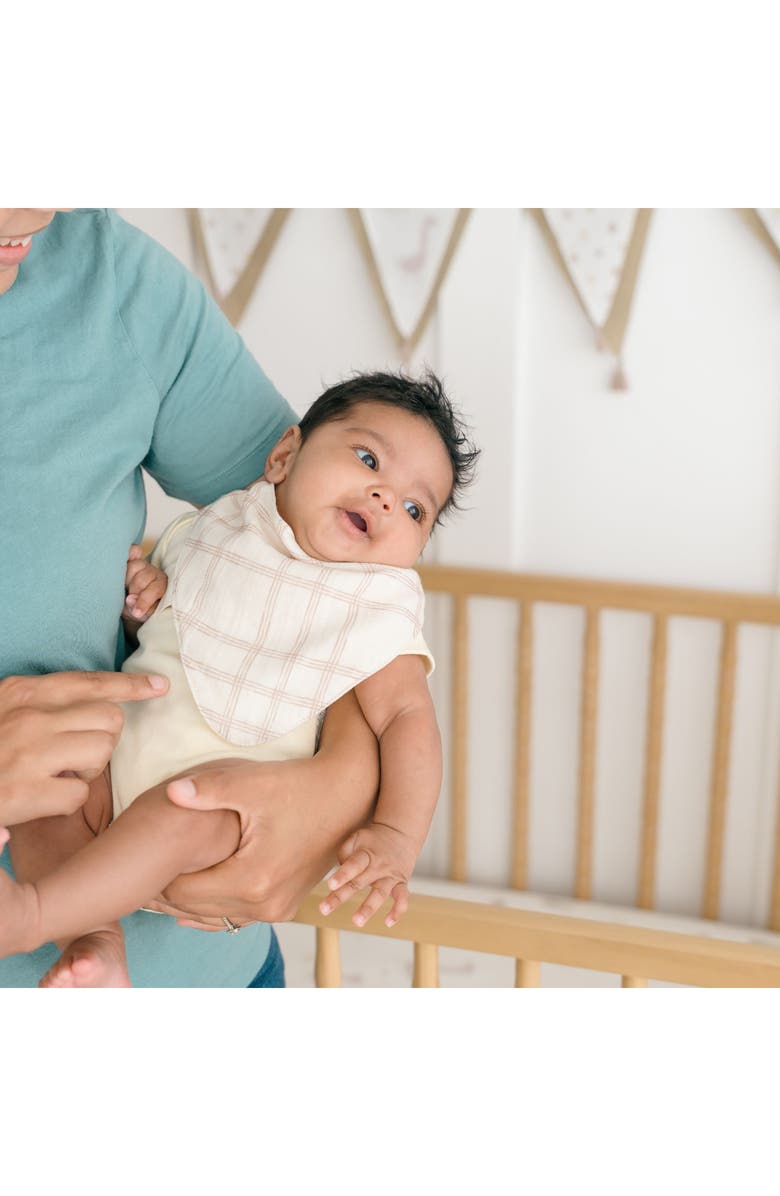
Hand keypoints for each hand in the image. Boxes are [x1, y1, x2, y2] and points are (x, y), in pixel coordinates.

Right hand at [0, 670, 168, 824]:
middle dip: (102, 740)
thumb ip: (44, 704)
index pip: (90, 681)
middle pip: (108, 719)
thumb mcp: (6, 710)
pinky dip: (67, 802)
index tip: (159, 687)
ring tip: (55, 775)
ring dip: (87, 771)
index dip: (129, 686)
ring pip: (101, 752)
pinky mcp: (27, 791)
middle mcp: (28, 715)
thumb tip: (100, 705)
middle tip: (73, 756)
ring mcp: (28, 752)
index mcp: (22, 692)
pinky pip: (80, 794)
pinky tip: (42, 799)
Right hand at [123, 544, 167, 623]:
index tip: (136, 612)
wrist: (134, 605)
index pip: (155, 589)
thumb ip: (143, 609)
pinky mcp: (131, 559)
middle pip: (142, 579)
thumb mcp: (146, 615)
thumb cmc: (143, 610)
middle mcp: (154, 572)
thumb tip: (130, 599)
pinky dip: (129, 553)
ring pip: (132, 567)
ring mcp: (142, 564)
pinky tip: (125, 559)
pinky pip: (131, 551)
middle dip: (134, 591)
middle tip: (130, 598)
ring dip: (126, 579)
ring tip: (125, 587)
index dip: (144, 601)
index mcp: (162, 585)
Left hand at [152, 690, 379, 926]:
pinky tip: (192, 899)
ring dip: (187, 904)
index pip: (184, 892)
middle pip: (195, 910)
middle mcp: (266, 904)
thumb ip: (209, 789)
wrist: (348, 794)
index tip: (132, 863)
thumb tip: (170, 793)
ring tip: (156, 888)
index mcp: (252, 879)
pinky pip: (237, 916)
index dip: (155, 879)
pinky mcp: (286, 905)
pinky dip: (212, 908)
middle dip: (165, 895)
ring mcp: (278, 909)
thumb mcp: (253, 782)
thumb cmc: (299, 785)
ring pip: (216, 918)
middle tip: (134, 880)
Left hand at [319, 821, 417, 927]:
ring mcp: (391, 876)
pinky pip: (402, 899)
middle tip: (324, 909)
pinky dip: (398, 911)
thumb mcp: (357, 837)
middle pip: (358, 883)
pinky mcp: (401, 883)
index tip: (330, 885)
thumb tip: (337, 876)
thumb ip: (344, 853)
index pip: (353, 865)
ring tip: (357, 922)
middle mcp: (378, 866)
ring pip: (380, 894)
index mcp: (366, 854)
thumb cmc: (373, 838)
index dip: (342, 874)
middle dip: (341, 896)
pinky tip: (388, 922)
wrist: (402, 830)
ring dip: (368, 908)